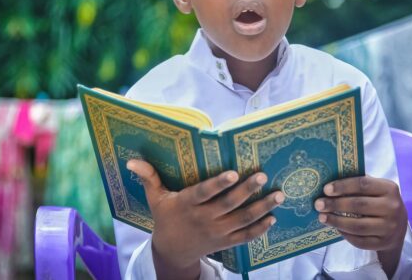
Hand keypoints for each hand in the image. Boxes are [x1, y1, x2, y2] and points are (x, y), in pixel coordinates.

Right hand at [128, 160, 284, 279]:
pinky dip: (260, 229)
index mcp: (187, 204)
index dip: (218, 184)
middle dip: (247, 191)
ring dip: (262, 208)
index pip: (204, 193)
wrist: (172, 251)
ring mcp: (217, 231)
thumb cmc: (166, 217)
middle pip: (229, 205)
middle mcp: (204, 218)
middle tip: (262, 176)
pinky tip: (273, 218)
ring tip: (278, 195)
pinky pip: (245, 237)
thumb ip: (149, 177)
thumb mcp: (155, 198)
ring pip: (242, 220)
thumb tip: (132, 160)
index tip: (233, 173)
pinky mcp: (225, 241)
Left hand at [314, 175, 407, 276]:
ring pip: (358, 226)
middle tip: (318, 204)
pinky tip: (336, 228)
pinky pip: (360, 241)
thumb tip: (330, 185)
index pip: (363, 184)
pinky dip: (346, 235)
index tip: (326, 189)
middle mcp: (393, 208)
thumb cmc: (380, 202)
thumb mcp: (376, 189)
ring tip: (322, 217)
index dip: (343, 186)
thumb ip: (359, 185)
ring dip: (337, 221)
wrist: (398, 226)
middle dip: (335, 204)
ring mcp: (390, 227)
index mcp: (389, 189)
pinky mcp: (384, 243)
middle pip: (359, 205)